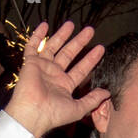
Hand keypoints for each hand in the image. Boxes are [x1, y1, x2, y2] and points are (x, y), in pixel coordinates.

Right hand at [5, 21, 108, 137]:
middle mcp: (54, 75)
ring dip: (62, 35)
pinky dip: (37, 36)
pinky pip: (33, 47)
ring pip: (53, 47)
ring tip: (71, 24)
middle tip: (90, 30)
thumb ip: (93, 100)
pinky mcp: (31, 63)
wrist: (32, 113)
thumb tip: (107, 93)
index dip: (91, 59)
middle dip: (79, 42)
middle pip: (69, 54)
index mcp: (65, 85)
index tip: (100, 48)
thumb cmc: (53, 114)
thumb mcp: (78, 108)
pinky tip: (44, 25)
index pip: (81, 69)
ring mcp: (42, 68)